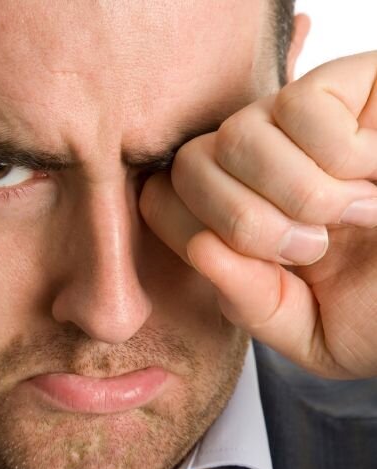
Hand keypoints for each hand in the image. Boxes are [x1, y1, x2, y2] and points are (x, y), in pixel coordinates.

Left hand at [140, 52, 376, 378]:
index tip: (263, 268)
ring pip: (238, 134)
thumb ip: (250, 305)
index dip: (192, 234)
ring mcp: (297, 125)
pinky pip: (301, 109)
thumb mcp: (310, 333)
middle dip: (244, 223)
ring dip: (297, 195)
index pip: (162, 201)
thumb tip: (202, 251)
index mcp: (239, 222)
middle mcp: (257, 167)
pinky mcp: (346, 87)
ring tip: (350, 218)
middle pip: (191, 165)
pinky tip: (373, 172)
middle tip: (310, 251)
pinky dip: (339, 157)